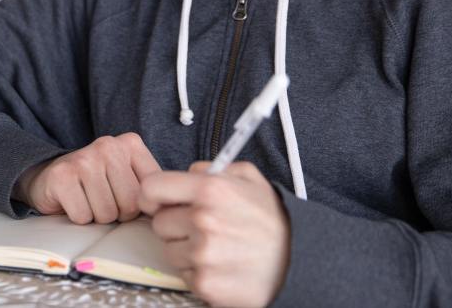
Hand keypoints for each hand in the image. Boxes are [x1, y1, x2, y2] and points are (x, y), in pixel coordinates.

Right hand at [15, 132, 161, 223]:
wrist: (50, 177)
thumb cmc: (96, 183)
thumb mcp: (128, 176)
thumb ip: (151, 187)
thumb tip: (172, 211)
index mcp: (131, 144)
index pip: (150, 192)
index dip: (138, 206)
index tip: (124, 198)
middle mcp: (108, 145)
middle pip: (129, 205)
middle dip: (117, 213)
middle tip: (102, 199)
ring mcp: (84, 158)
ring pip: (106, 214)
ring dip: (96, 216)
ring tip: (88, 200)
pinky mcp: (62, 176)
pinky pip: (83, 216)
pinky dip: (78, 217)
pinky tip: (73, 201)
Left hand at [138, 161, 289, 307]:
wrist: (299, 261)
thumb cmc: (271, 219)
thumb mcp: (249, 177)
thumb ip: (212, 168)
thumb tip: (186, 173)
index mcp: (210, 189)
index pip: (151, 188)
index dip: (152, 195)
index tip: (158, 201)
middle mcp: (203, 220)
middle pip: (159, 222)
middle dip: (175, 223)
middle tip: (201, 226)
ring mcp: (203, 255)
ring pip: (169, 250)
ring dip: (185, 249)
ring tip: (215, 247)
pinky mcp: (205, 284)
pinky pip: (183, 274)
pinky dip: (197, 271)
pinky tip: (220, 264)